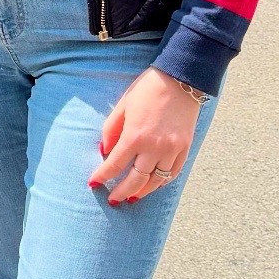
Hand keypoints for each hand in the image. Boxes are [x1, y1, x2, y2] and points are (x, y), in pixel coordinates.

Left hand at [89, 68, 201, 204]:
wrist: (181, 78)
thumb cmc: (147, 89)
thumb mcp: (122, 106)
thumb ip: (111, 130)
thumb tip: (105, 152)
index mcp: (135, 136)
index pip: (115, 165)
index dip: (102, 176)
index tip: (93, 183)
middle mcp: (154, 147)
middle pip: (136, 179)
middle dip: (122, 192)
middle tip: (112, 199)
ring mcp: (172, 149)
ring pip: (156, 180)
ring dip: (143, 192)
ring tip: (132, 198)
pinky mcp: (185, 147)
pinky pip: (173, 172)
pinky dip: (162, 181)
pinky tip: (153, 185)